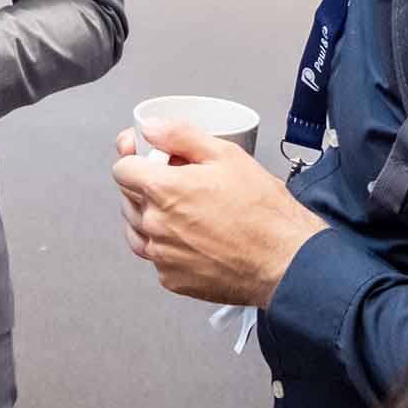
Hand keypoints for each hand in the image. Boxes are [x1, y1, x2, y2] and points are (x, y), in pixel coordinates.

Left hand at [111, 122, 326, 306]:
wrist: (286, 262)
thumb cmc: (263, 211)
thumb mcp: (227, 155)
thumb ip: (180, 136)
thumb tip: (150, 128)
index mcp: (163, 190)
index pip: (122, 169)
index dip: (135, 159)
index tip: (149, 159)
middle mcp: (155, 224)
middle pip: (128, 198)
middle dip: (145, 186)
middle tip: (178, 183)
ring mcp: (161, 255)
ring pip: (137, 229)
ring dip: (151, 216)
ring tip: (185, 211)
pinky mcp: (172, 279)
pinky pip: (156, 257)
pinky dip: (167, 246)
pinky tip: (193, 237)